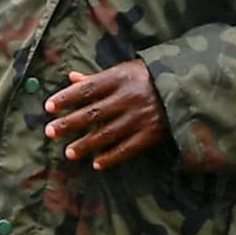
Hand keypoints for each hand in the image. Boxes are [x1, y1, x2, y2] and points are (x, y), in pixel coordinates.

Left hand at [44, 60, 167, 168]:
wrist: (187, 87)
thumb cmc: (150, 76)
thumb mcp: (125, 70)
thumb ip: (97, 77)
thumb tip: (71, 77)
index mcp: (120, 77)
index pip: (87, 89)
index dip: (66, 98)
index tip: (48, 107)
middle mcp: (128, 97)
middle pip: (92, 113)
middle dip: (69, 123)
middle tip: (49, 132)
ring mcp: (140, 117)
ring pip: (107, 133)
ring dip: (86, 144)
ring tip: (68, 153)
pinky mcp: (152, 133)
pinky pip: (127, 148)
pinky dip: (111, 157)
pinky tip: (96, 163)